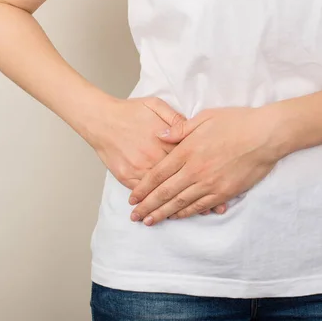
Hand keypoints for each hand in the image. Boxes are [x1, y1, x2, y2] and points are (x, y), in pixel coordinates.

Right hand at [86, 96, 227, 215]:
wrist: (101, 119)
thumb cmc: (130, 111)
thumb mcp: (156, 105)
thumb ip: (175, 118)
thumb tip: (191, 128)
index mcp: (164, 141)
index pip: (188, 160)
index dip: (205, 173)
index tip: (221, 183)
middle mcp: (153, 158)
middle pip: (179, 180)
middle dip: (199, 195)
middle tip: (216, 210)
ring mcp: (140, 169)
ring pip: (162, 192)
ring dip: (179, 205)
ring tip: (198, 216)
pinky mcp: (127, 176)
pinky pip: (145, 195)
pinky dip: (156, 205)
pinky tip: (166, 214)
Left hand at [128, 106, 284, 225]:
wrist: (266, 135)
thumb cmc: (237, 122)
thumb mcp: (205, 117)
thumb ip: (180, 128)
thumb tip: (159, 135)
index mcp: (187, 150)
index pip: (158, 174)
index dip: (143, 188)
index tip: (132, 198)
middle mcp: (195, 170)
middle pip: (165, 192)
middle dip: (147, 206)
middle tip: (135, 217)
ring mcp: (210, 183)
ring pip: (181, 203)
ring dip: (163, 213)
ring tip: (150, 221)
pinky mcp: (224, 191)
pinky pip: (201, 206)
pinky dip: (186, 213)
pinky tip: (177, 217)